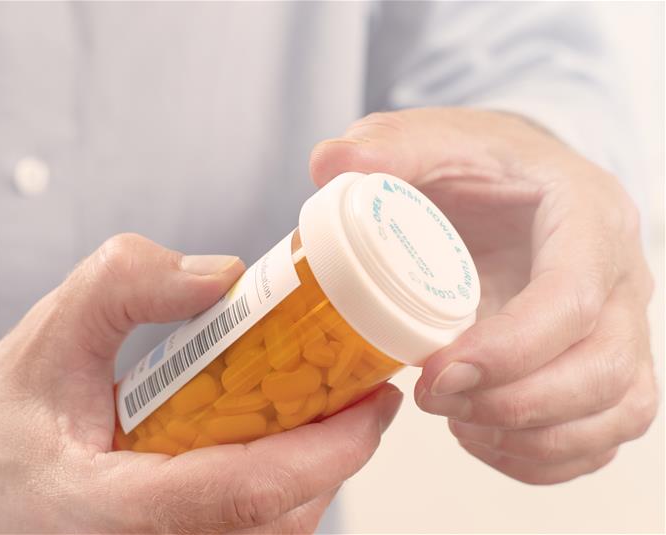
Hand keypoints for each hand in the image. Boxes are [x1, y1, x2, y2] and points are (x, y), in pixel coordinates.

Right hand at [0, 233, 401, 532]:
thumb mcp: (46, 338)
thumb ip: (124, 286)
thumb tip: (223, 276)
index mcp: (109, 510)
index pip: (240, 494)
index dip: (324, 451)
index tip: (375, 401)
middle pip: (277, 518)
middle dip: (335, 453)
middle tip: (360, 386)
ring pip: (274, 533)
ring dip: (315, 471)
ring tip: (327, 405)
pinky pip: (252, 533)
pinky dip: (285, 487)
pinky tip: (281, 439)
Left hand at [310, 107, 656, 483]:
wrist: (515, 184)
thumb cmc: (479, 164)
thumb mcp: (432, 139)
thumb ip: (386, 145)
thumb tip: (328, 163)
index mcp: (586, 215)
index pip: (572, 296)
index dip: (509, 348)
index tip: (435, 370)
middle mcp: (621, 275)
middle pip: (604, 368)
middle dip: (515, 404)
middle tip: (433, 400)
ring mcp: (621, 324)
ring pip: (616, 410)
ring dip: (533, 438)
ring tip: (456, 423)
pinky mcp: (606, 362)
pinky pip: (603, 433)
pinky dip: (545, 456)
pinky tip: (480, 435)